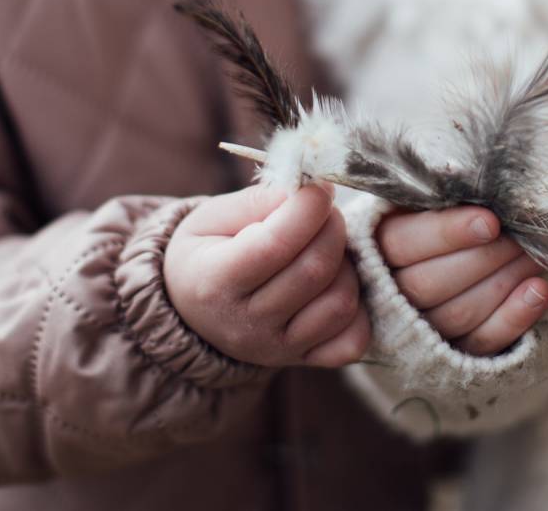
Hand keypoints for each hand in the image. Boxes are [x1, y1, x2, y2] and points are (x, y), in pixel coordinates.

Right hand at [164, 183, 368, 367]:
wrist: (190, 312)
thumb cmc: (204, 254)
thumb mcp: (210, 218)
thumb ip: (258, 202)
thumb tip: (310, 192)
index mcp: (214, 283)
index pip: (275, 245)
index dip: (308, 209)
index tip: (318, 188)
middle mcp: (246, 324)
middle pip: (314, 272)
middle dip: (332, 228)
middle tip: (325, 211)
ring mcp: (278, 349)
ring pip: (339, 303)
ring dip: (347, 266)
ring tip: (328, 248)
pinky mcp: (304, 360)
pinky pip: (351, 341)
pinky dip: (357, 310)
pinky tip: (338, 283)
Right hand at [377, 206, 547, 356]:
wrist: (437, 264)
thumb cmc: (434, 223)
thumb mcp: (423, 202)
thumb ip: (437, 194)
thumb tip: (463, 176)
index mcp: (378, 248)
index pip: (405, 244)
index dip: (447, 233)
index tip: (490, 221)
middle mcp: (391, 294)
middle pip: (431, 283)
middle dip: (485, 257)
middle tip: (524, 235)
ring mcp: (421, 329)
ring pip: (458, 313)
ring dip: (504, 282)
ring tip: (536, 254)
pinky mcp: (453, 352)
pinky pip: (482, 342)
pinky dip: (514, 317)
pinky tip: (539, 290)